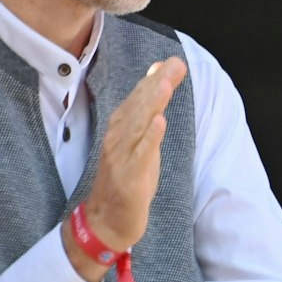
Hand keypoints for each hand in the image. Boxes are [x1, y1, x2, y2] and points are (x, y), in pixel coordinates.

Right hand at [64, 58, 184, 281]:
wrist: (107, 220)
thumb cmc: (127, 178)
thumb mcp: (141, 142)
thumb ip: (148, 111)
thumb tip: (159, 78)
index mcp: (121, 129)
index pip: (140, 98)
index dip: (156, 79)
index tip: (174, 61)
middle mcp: (118, 138)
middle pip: (138, 107)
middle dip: (156, 84)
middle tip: (174, 65)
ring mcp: (122, 157)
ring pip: (137, 126)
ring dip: (151, 104)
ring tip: (165, 85)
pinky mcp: (128, 178)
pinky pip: (139, 155)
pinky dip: (149, 139)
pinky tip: (159, 123)